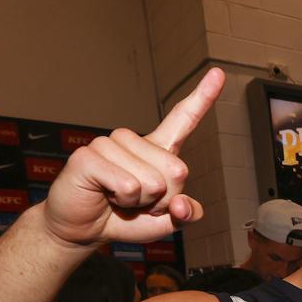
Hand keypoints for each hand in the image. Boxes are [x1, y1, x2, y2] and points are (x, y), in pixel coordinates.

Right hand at [41, 68, 224, 247]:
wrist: (83, 229)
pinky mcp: (88, 155)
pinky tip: (105, 195)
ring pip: (152, 182)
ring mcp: (109, 144)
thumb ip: (186, 214)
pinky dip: (122, 201)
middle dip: (163, 199)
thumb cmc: (124, 219)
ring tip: (119, 199)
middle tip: (138, 203)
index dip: (203, 96)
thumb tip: (183, 204)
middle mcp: (134, 140)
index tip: (218, 72)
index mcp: (157, 150)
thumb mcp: (165, 221)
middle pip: (177, 171)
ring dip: (140, 202)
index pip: (183, 118)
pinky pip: (127, 185)